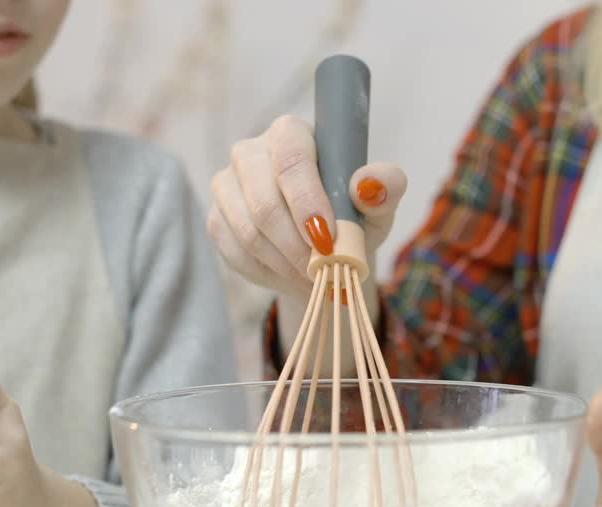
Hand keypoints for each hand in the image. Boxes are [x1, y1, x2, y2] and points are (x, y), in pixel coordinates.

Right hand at [208, 115, 407, 301]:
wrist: (324, 245)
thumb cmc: (351, 213)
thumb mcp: (378, 204)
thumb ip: (384, 188)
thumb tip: (368, 184)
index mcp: (290, 133)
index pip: (290, 158)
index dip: (307, 200)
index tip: (328, 239)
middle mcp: (250, 152)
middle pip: (264, 202)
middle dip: (297, 246)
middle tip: (324, 270)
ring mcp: (226, 186)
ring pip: (248, 232)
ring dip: (285, 264)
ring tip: (314, 278)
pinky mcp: (216, 219)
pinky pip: (236, 252)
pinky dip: (268, 273)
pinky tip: (291, 276)